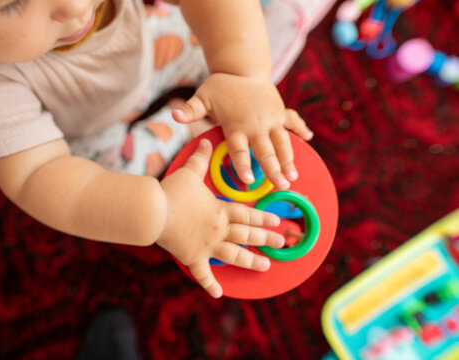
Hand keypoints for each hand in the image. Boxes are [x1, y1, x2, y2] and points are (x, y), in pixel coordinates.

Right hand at [158, 139, 284, 297]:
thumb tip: (205, 142)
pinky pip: (204, 274)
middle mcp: (219, 230)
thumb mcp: (189, 172)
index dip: (263, 218)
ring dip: (251, 261)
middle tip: (281, 243)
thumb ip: (200, 159)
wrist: (154, 211)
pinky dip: (211, 284)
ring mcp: (207, 246)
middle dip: (266, 239)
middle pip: (247, 235)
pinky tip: (219, 293)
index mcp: (220, 210)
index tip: (277, 221)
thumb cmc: (172, 191)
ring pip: (234, 256)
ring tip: (265, 266)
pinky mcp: (192, 257)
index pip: (247, 214)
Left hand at [172, 73, 313, 189]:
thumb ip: (190, 109)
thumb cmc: (220, 86)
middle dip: (274, 169)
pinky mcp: (279, 112)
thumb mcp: (202, 97)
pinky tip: (309, 138)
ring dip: (289, 159)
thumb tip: (173, 114)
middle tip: (282, 185)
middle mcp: (256, 125)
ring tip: (294, 175)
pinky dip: (301, 128)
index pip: (238, 150)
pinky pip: (292, 121)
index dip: (242, 165)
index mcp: (236, 125)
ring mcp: (270, 119)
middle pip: (265, 151)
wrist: (241, 67)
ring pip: (283, 142)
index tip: (248, 180)